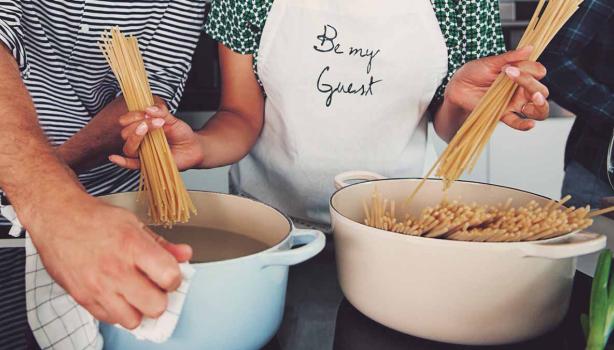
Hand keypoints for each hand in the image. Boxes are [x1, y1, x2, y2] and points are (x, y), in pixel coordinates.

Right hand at [28, 192, 191, 328]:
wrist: (58, 219)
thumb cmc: (96, 219)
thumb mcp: (134, 224)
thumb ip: (162, 243)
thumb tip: (184, 254)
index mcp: (132, 246)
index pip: (169, 276)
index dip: (175, 278)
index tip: (170, 275)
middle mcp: (115, 269)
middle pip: (155, 305)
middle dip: (160, 298)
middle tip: (155, 287)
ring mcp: (98, 287)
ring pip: (133, 320)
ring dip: (139, 309)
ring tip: (136, 294)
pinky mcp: (83, 298)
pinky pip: (110, 319)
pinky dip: (118, 312)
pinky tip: (118, 295)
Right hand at [109, 103, 203, 170]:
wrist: (194, 148)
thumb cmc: (182, 134)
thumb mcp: (173, 119)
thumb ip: (162, 112)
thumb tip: (148, 108)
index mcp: (143, 128)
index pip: (128, 122)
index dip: (133, 116)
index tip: (145, 112)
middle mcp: (140, 140)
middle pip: (126, 134)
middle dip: (136, 125)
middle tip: (153, 121)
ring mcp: (143, 153)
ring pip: (129, 147)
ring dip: (135, 137)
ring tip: (146, 128)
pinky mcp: (148, 164)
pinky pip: (131, 164)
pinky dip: (122, 162)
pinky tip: (114, 157)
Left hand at [445, 46, 549, 130]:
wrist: (458, 86)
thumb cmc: (474, 72)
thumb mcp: (491, 62)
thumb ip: (510, 57)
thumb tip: (529, 48)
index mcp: (521, 74)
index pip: (539, 72)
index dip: (532, 69)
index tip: (511, 66)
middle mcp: (521, 90)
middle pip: (541, 90)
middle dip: (533, 84)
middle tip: (514, 76)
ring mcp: (513, 103)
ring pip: (538, 109)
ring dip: (540, 105)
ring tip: (534, 97)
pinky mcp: (503, 114)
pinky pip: (517, 122)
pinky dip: (524, 124)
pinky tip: (529, 124)